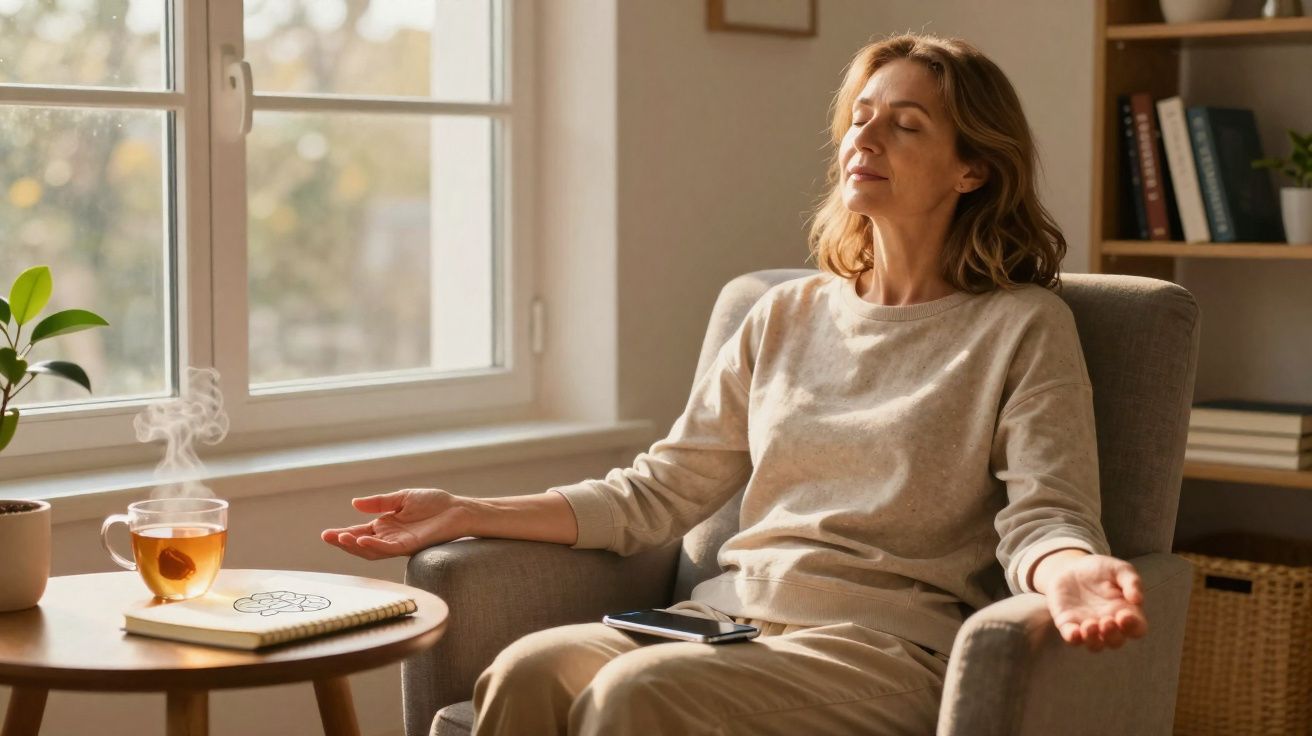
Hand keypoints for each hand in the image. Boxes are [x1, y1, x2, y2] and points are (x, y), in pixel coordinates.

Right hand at [321, 488, 467, 559]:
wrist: (457, 509)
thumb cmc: (433, 503)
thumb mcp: (401, 498)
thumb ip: (379, 503)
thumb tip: (354, 503)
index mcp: (386, 526)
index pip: (360, 532)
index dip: (343, 534)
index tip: (326, 534)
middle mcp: (390, 537)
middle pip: (361, 544)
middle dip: (343, 542)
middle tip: (327, 537)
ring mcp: (399, 543)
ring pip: (372, 550)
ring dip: (355, 546)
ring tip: (341, 538)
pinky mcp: (410, 546)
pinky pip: (389, 549)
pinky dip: (374, 545)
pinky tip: (362, 539)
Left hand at [1046, 554, 1147, 651]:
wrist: (1070, 567)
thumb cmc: (1100, 570)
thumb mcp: (1119, 569)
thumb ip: (1131, 581)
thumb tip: (1138, 599)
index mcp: (1126, 613)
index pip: (1137, 628)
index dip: (1133, 626)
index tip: (1125, 615)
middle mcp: (1109, 625)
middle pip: (1116, 641)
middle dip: (1112, 636)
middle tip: (1106, 621)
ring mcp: (1089, 627)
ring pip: (1095, 645)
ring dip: (1094, 640)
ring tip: (1090, 625)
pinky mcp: (1069, 624)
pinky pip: (1072, 639)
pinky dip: (1074, 638)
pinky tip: (1074, 632)